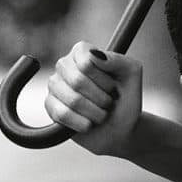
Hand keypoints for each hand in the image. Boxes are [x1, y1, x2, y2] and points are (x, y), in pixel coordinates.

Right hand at [44, 41, 142, 156]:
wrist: (121, 129)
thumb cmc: (126, 99)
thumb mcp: (132, 75)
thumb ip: (118, 60)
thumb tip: (94, 55)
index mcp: (83, 52)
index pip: (86, 61)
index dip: (103, 79)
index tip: (112, 86)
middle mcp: (65, 65)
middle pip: (78, 81)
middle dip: (101, 98)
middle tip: (108, 102)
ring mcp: (55, 85)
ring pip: (72, 100)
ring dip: (95, 112)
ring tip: (101, 114)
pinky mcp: (50, 106)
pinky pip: (62, 114)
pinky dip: (83, 123)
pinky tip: (89, 123)